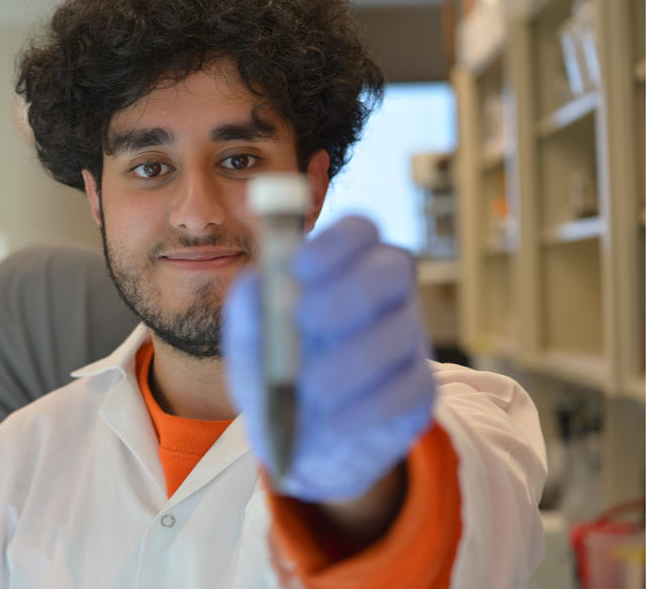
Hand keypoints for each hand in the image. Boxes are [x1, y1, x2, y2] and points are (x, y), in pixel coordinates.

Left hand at [222, 216, 435, 501]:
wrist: (294, 439)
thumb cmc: (273, 372)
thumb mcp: (250, 343)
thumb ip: (250, 312)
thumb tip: (256, 282)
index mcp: (344, 267)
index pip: (358, 230)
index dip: (335, 241)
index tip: (299, 265)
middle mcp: (385, 293)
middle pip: (394, 267)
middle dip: (350, 290)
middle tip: (306, 317)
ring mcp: (408, 338)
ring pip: (400, 332)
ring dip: (352, 359)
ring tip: (310, 387)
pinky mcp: (420, 389)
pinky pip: (410, 387)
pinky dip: (368, 405)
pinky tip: (332, 420)